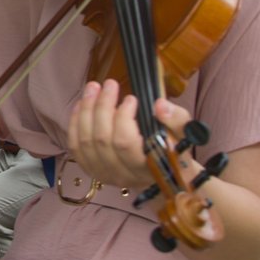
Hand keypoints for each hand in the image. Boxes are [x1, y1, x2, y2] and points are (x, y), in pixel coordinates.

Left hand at [67, 80, 193, 188]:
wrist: (164, 175)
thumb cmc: (174, 150)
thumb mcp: (184, 134)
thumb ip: (177, 119)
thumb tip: (159, 105)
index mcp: (147, 168)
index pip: (124, 143)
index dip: (122, 117)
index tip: (131, 98)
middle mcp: (122, 175)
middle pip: (102, 140)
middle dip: (102, 107)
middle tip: (109, 84)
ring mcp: (104, 175)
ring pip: (85, 142)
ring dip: (86, 111)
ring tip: (93, 87)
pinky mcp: (92, 170)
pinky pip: (75, 147)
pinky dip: (75, 123)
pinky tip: (81, 105)